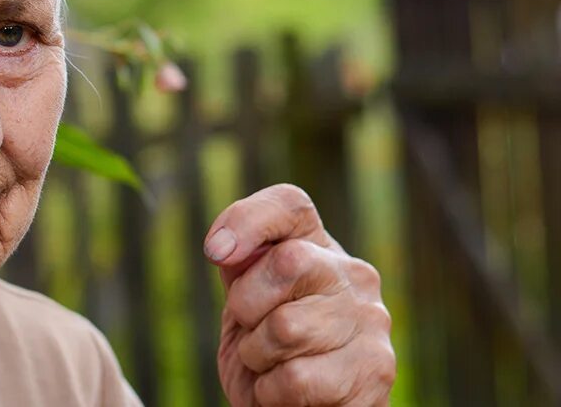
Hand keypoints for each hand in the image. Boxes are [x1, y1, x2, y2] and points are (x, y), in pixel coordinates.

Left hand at [204, 184, 394, 405]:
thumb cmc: (267, 353)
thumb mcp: (245, 303)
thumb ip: (239, 265)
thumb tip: (223, 249)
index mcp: (318, 248)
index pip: (289, 204)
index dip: (246, 220)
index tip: (215, 253)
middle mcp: (354, 276)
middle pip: (287, 261)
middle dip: (247, 306)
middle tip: (251, 333)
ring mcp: (372, 322)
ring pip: (287, 327)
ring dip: (258, 357)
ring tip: (272, 366)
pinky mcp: (375, 372)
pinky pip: (297, 378)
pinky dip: (271, 393)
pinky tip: (285, 394)